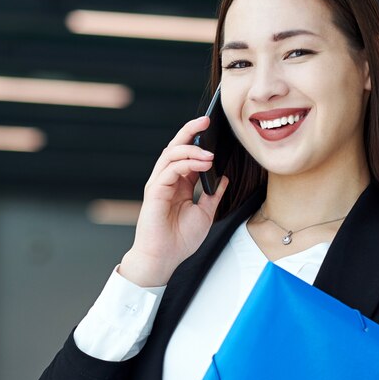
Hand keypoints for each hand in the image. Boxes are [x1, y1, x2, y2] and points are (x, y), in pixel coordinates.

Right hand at [119, 116, 229, 286]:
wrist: (163, 259)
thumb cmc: (179, 240)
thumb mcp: (205, 214)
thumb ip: (213, 195)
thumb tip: (224, 177)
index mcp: (178, 184)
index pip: (187, 154)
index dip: (199, 141)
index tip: (214, 129)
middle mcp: (166, 180)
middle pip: (176, 147)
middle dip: (191, 132)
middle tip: (207, 121)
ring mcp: (159, 184)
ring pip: (171, 153)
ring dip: (192, 148)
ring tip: (210, 152)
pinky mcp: (154, 191)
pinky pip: (170, 169)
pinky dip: (187, 162)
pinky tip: (202, 163)